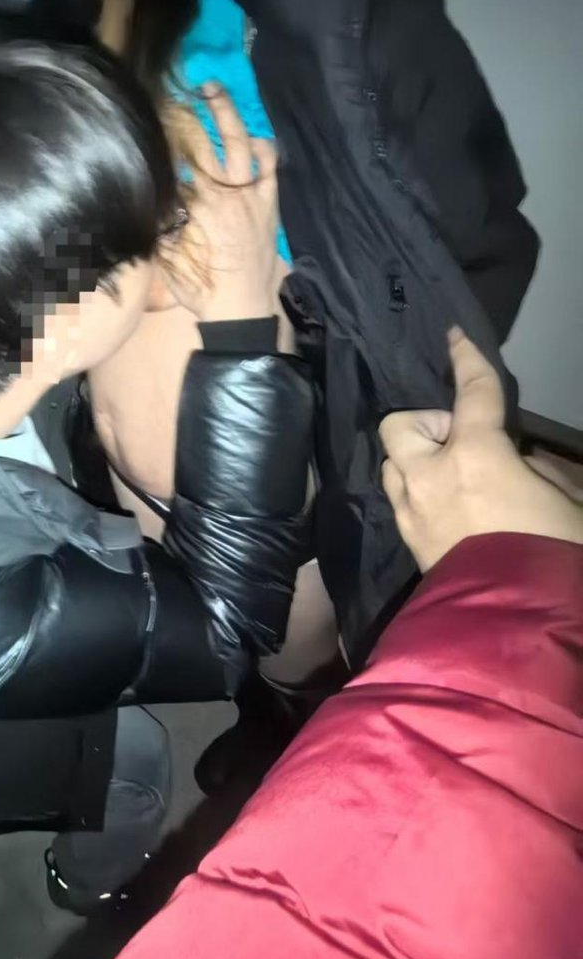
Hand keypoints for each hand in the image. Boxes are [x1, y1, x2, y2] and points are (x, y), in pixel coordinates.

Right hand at [159, 88, 285, 323]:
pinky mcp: (269, 203)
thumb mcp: (168, 257)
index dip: (163, 132)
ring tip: (213, 92)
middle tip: (176, 91)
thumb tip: (142, 194)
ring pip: (239, 143)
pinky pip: (269, 166)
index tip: (151, 115)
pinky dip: (262, 148)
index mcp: (196, 204)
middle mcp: (224, 191)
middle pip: (204, 141)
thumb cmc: (201, 289)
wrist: (241, 310)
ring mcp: (251, 195)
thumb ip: (157, 224)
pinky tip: (252, 138)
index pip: (176, 158)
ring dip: (226, 114)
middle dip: (189, 112)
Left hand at [379, 328, 582, 571]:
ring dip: (416, 460)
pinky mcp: (408, 542)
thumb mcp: (567, 500)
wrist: (518, 622)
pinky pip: (400, 500)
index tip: (456, 336)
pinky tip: (447, 509)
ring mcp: (411, 511)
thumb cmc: (552, 553)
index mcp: (476, 455)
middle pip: (400, 425)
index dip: (467, 360)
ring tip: (451, 477)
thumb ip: (539, 470)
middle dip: (426, 424)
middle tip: (462, 442)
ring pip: (393, 464)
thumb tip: (520, 464)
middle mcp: (430, 476)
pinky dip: (417, 493)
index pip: (472, 392)